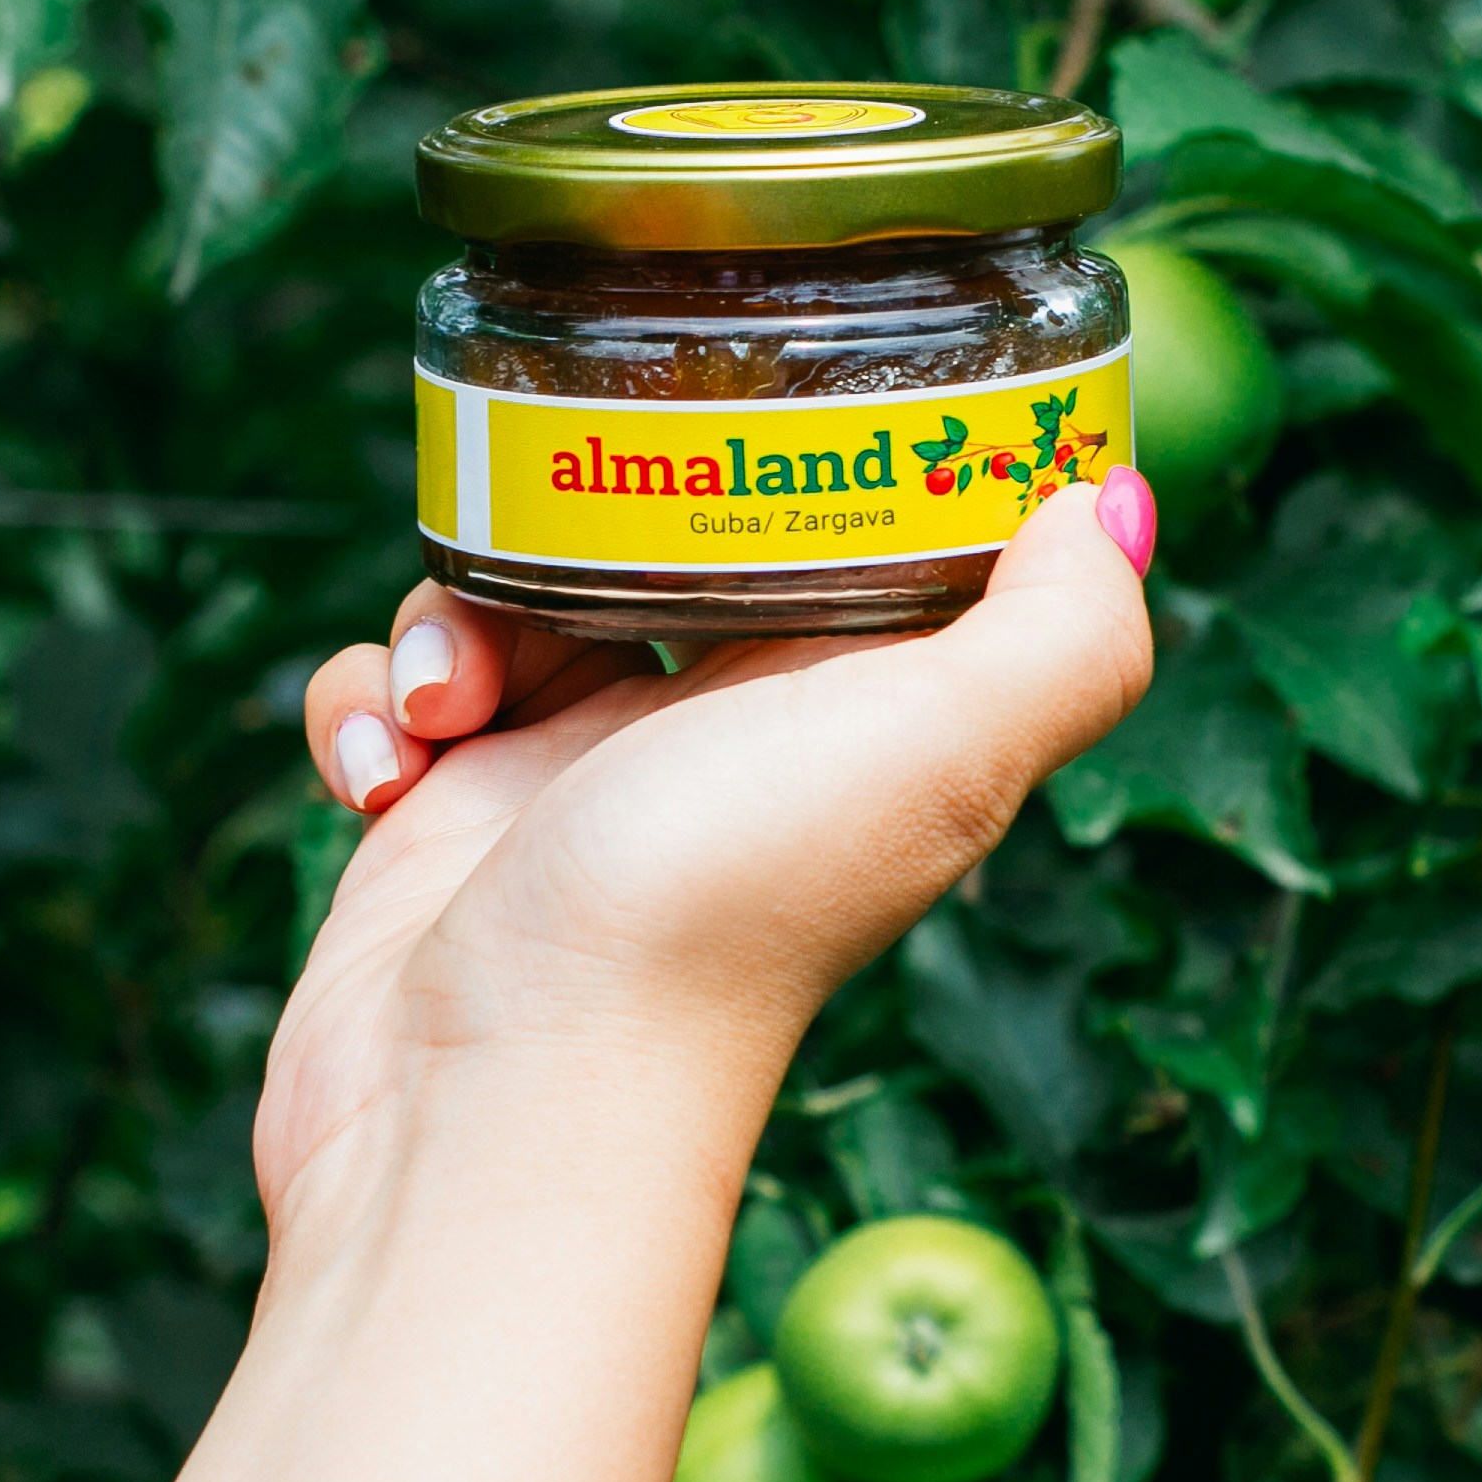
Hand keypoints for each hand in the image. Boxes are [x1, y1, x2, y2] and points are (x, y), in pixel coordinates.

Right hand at [276, 467, 1157, 1233]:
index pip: (845, 533)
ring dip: (451, 616)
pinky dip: (365, 707)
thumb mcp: (934, 747)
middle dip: (577, 510)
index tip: (755, 381)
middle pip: (650, 541)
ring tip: (455, 696)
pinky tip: (385, 770)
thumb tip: (1117, 502)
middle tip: (545, 526)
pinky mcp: (445, 819)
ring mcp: (573, 779)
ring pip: (501, 599)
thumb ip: (1057, 636)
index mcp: (849, 707)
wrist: (497, 1100)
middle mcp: (720, 736)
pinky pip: (393, 695)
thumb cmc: (716, 920)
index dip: (808, 451)